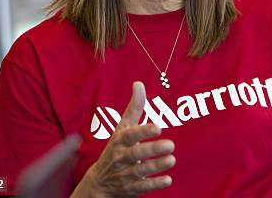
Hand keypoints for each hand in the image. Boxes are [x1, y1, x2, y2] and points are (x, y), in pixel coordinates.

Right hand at [72, 82, 174, 196]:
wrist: (99, 182)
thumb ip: (134, 107)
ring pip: (141, 171)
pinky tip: (168, 180)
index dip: (143, 131)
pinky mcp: (131, 188)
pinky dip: (155, 184)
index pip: (130, 135)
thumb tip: (138, 83)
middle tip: (171, 145)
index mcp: (119, 140)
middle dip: (152, 150)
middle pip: (136, 154)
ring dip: (156, 166)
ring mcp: (126, 174)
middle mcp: (121, 157)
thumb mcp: (123, 128)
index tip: (158, 127)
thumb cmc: (116, 148)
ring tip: (172, 159)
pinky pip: (143, 187)